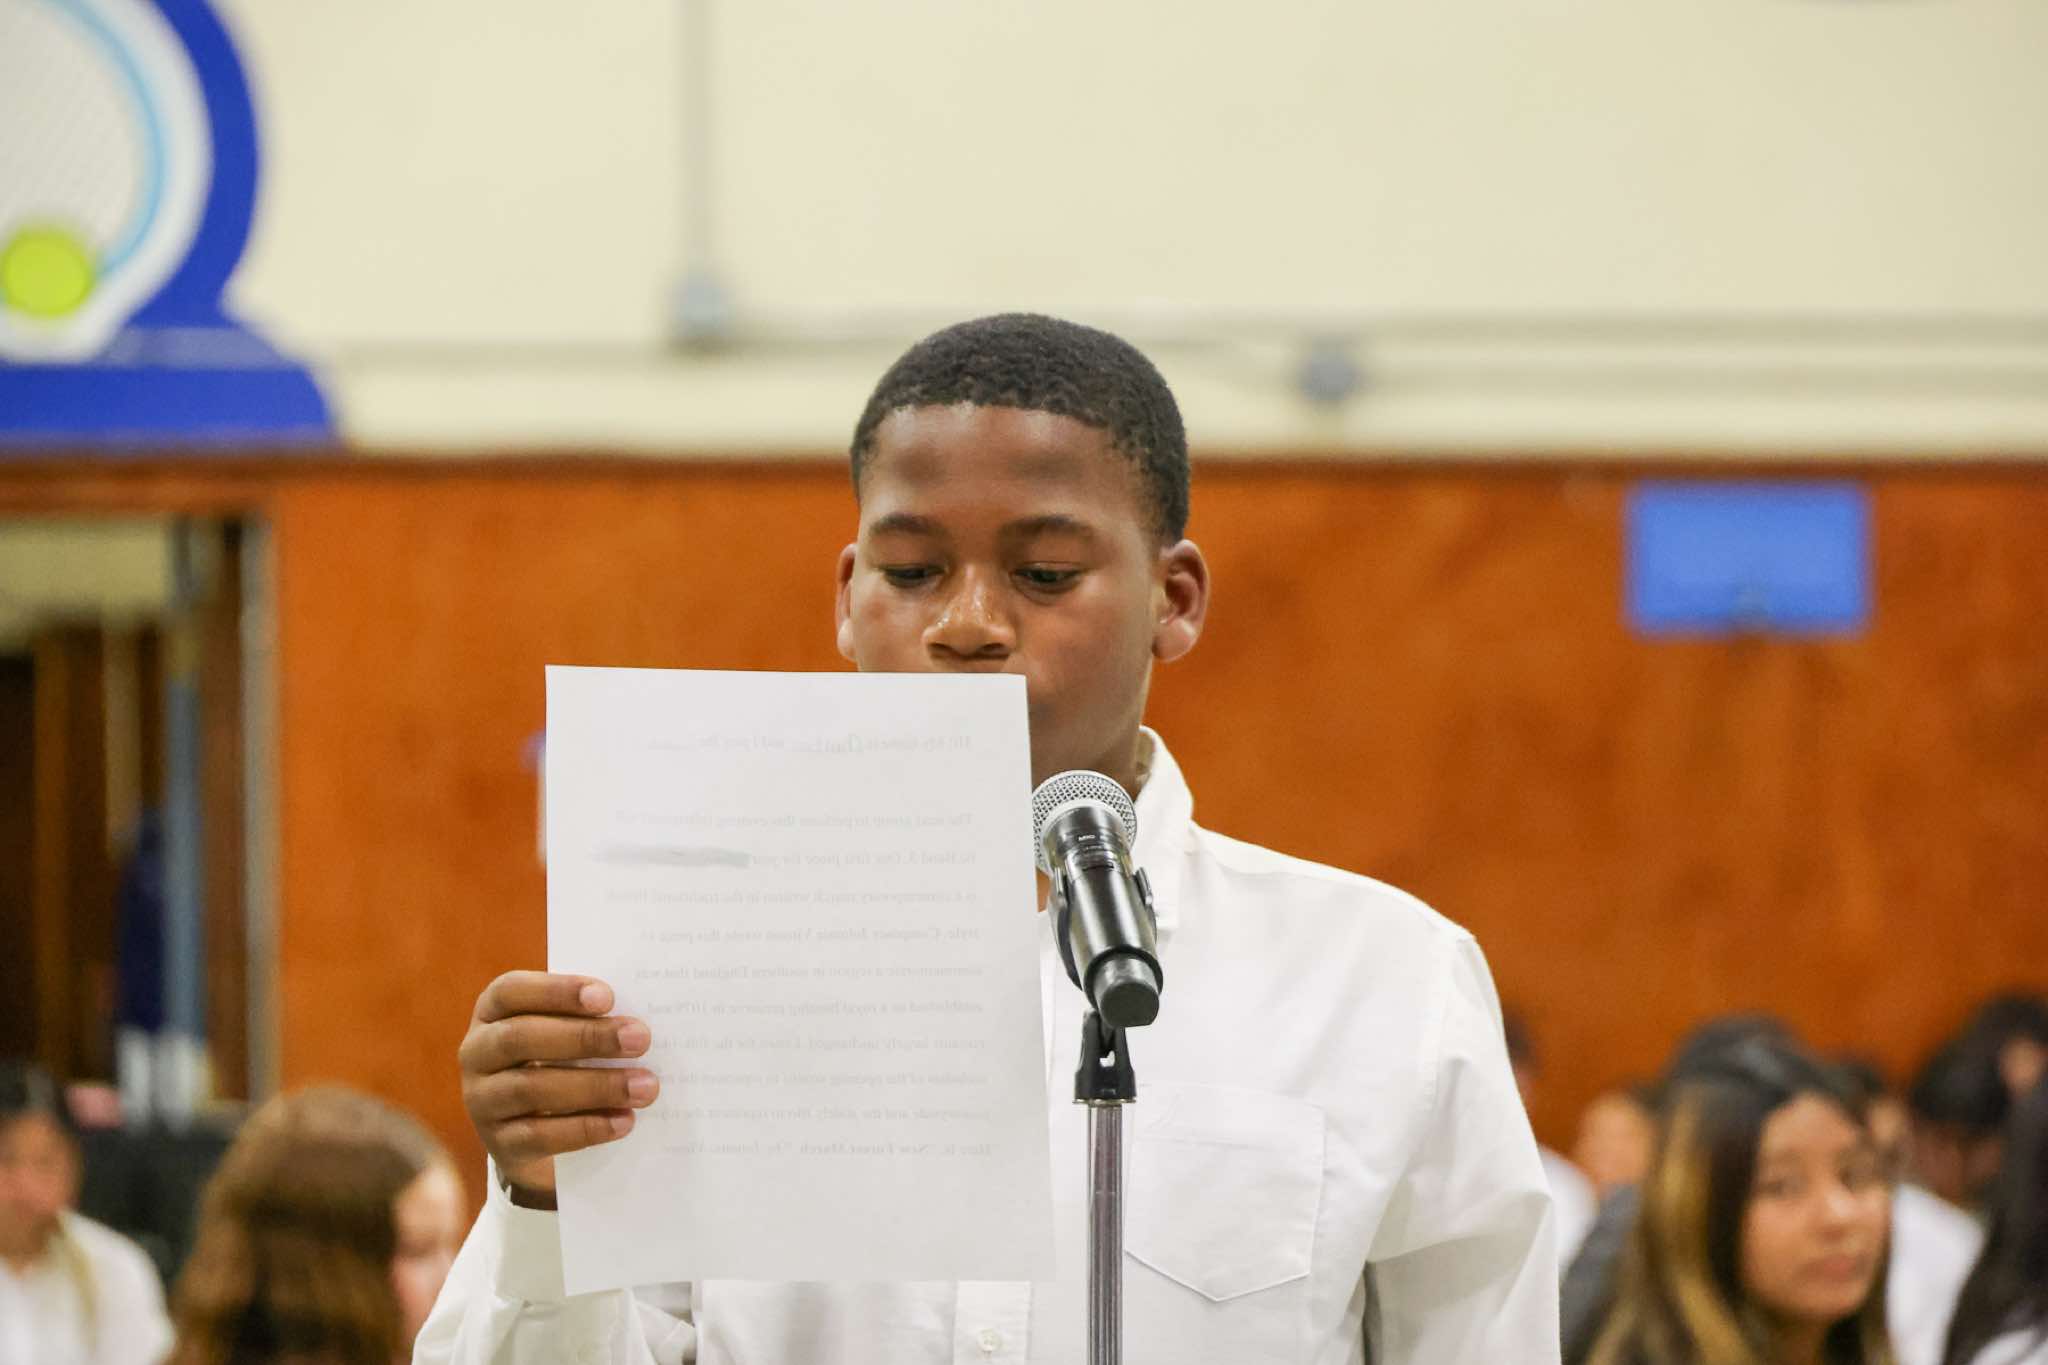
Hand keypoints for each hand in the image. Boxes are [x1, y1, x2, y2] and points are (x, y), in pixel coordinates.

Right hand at [458, 972, 658, 1206]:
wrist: (535, 1132)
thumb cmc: (561, 1061)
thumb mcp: (566, 1032)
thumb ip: (590, 1019)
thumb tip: (636, 1022)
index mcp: (492, 1011)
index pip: (511, 991)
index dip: (557, 991)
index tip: (607, 998)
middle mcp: (477, 1052)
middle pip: (521, 1037)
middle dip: (585, 1037)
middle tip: (640, 1038)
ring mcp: (482, 1100)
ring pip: (531, 1088)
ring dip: (596, 1086)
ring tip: (645, 1086)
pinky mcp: (499, 1143)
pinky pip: (540, 1135)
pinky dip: (587, 1127)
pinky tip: (624, 1121)